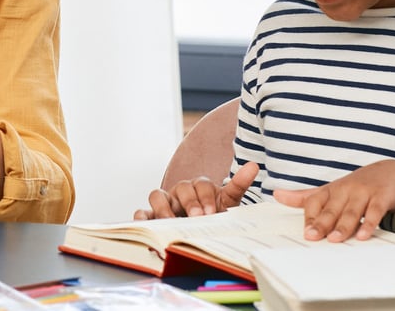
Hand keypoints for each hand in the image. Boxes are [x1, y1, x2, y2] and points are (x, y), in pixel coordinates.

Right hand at [133, 162, 259, 219]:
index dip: (205, 197)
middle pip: (181, 188)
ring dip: (164, 208)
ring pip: (157, 195)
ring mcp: (165, 203)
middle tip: (198, 218)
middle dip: (189, 203)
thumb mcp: (228, 202)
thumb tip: (254, 166)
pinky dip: (140, 217)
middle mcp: (180, 192)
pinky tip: (144, 224)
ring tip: (172, 221)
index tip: (212, 213)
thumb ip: (238, 184)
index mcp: (199, 187)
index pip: (201, 184)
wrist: (203, 229)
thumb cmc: (214, 214)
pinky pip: (142, 212)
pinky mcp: (152, 217)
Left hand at [272, 159, 394, 241]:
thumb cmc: (355, 186)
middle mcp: (345, 190)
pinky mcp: (382, 197)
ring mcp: (364, 193)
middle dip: (322, 223)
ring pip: (352, 211)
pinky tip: (364, 235)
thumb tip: (276, 195)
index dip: (310, 217)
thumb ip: (304, 197)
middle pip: (331, 208)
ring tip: (336, 240)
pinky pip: (375, 212)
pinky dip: (370, 223)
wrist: (391, 173)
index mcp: (330, 190)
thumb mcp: (329, 190)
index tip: (305, 233)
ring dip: (343, 225)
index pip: (315, 202)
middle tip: (313, 237)